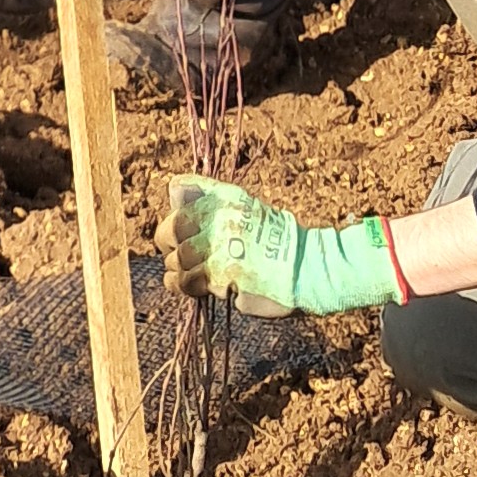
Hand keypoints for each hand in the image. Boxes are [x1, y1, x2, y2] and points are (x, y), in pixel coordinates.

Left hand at [157, 176, 399, 317]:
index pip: (178, 196)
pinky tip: (193, 285)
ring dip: (178, 268)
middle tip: (179, 254)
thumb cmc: (273, 238)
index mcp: (225, 199)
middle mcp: (221, 220)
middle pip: (170, 229)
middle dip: (168, 243)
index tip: (180, 231)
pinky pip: (186, 282)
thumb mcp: (245, 204)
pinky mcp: (223, 278)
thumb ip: (209, 195)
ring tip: (191, 272)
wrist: (308, 267)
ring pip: (176, 259)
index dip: (173, 217)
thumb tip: (172, 190)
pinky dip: (183, 285)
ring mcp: (221, 250)